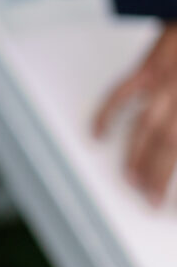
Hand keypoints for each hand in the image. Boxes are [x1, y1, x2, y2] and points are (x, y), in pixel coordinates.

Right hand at [94, 22, 176, 205]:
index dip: (170, 176)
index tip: (165, 198)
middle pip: (165, 144)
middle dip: (155, 175)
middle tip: (148, 198)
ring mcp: (163, 82)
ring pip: (145, 127)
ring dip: (135, 156)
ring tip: (130, 180)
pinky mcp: (146, 68)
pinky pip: (121, 94)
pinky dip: (105, 114)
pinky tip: (97, 133)